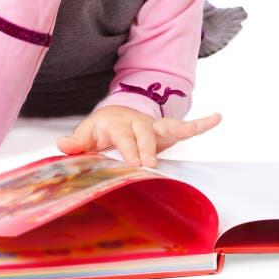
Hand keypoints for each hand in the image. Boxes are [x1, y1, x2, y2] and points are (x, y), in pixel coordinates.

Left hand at [56, 106, 221, 168]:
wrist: (117, 114)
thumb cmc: (102, 128)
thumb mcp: (87, 134)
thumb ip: (76, 143)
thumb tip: (61, 146)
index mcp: (118, 123)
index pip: (124, 137)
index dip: (129, 149)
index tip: (135, 164)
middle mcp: (138, 122)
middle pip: (146, 133)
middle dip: (149, 148)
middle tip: (150, 164)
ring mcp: (154, 126)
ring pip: (169, 126)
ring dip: (182, 129)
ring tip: (198, 127)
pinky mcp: (166, 131)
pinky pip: (185, 127)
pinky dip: (201, 123)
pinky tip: (216, 118)